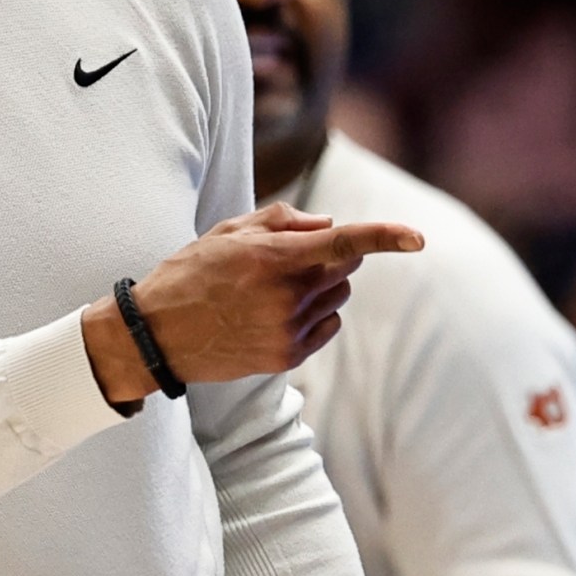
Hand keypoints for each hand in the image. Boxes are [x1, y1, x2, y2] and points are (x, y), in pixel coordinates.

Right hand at [83, 203, 422, 404]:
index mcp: (272, 258)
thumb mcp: (228, 230)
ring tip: (274, 289)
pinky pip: (328, 326)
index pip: (344, 243)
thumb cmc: (190, 273)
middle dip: (329, 256)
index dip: (385, 236)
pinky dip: (315, 315)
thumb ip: (282, 219)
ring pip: (338, 298)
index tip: (417, 238)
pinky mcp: (287, 356)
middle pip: (344, 268)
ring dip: (322, 286)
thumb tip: (328, 224)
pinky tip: (276, 314)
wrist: (157, 334)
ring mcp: (288, 330)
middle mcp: (286, 296)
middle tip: (288, 258)